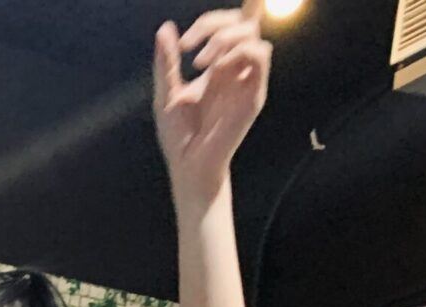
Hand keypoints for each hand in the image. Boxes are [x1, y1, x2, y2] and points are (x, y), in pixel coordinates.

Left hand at [155, 4, 271, 204]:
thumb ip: (167, 62)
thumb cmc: (179, 137)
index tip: (182, 43)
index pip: (227, 26)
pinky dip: (238, 51)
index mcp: (216, 67)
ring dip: (225, 37)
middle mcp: (233, 70)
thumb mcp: (165, 94)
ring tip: (201, 62)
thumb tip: (165, 28)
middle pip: (242, 22)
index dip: (212, 20)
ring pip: (252, 33)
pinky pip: (260, 55)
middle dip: (215, 23)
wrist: (188, 166)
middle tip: (189, 46)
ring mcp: (245, 80)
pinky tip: (217, 69)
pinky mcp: (253, 93)